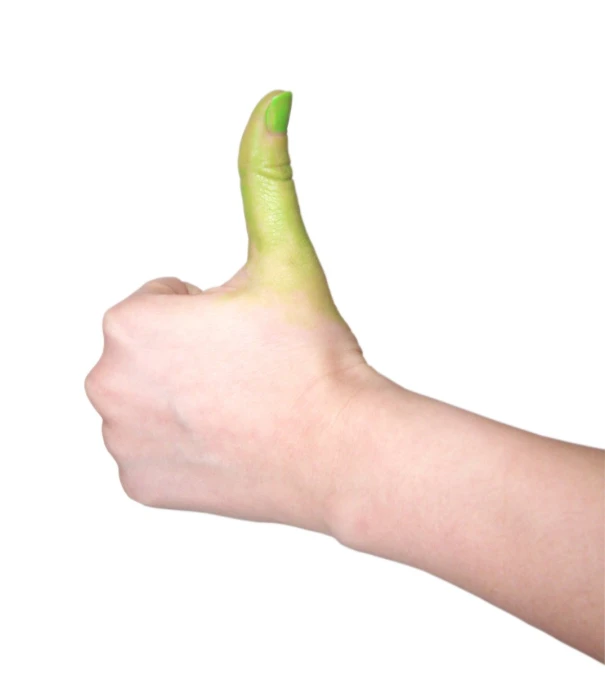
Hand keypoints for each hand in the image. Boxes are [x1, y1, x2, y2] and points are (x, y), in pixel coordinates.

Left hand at [85, 91, 368, 531]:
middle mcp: (106, 382)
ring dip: (187, 397)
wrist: (340, 450)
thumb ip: (266, 176)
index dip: (212, 312)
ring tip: (242, 408)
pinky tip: (229, 443)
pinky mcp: (139, 484)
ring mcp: (121, 440)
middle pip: (153, 351)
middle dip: (193, 354)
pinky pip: (155, 450)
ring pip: (153, 397)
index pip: (163, 300)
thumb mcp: (283, 255)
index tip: (247, 334)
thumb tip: (271, 105)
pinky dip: (184, 446)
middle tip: (248, 372)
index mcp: (129, 322)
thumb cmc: (312, 361)